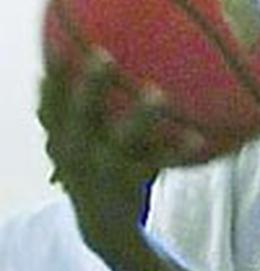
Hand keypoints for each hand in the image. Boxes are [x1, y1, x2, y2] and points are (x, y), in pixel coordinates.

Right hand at [38, 50, 167, 254]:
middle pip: (78, 112)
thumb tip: (116, 63)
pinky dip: (177, 150)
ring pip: (120, 136)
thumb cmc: (103, 166)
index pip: (50, 101)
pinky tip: (199, 139)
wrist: (103, 225)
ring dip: (138, 116)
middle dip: (90, 84)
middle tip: (105, 55)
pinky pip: (157, 161)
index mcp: (61, 136)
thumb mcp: (87, 141)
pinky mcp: (127, 183)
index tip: (66, 45)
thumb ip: (95, 108)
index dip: (54, 74)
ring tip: (157, 95)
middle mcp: (74, 150)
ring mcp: (100, 168)